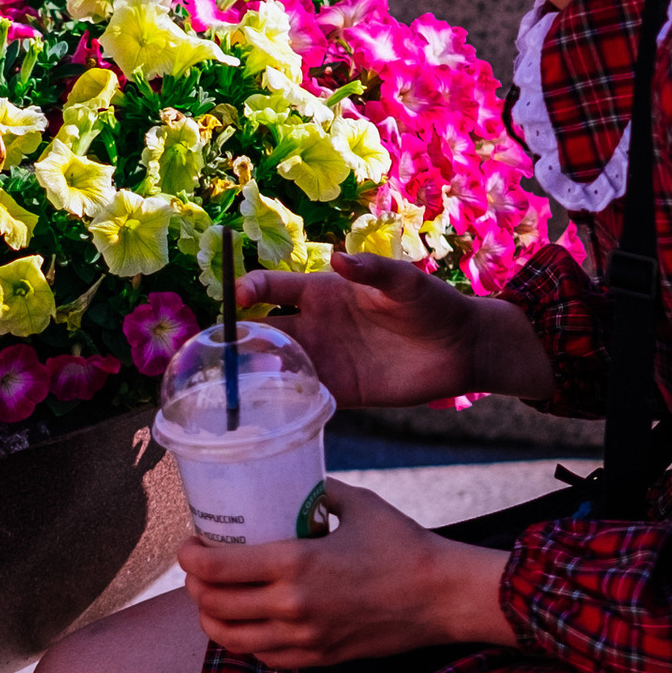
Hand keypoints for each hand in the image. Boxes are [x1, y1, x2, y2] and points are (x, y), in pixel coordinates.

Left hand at [179, 480, 515, 667]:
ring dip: (211, 619)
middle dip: (194, 586)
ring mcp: (304, 639)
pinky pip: (263, 657)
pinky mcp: (318, 659)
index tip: (189, 544)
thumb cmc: (404, 546)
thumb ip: (317, 493)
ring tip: (212, 599)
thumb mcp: (356, 504)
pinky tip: (247, 623)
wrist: (443, 597)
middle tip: (198, 569)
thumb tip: (292, 482)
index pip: (216, 568)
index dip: (189, 557)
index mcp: (295, 564)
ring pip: (230, 639)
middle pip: (213, 606)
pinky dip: (245, 641)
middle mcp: (291, 607)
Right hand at [240, 250, 557, 413]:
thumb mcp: (405, 281)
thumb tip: (339, 257)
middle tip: (212, 354)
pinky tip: (262, 415)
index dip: (248, 290)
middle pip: (263, 331)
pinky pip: (301, 397)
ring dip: (252, 377)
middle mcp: (314, 326)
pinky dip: (281, 405)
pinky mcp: (339, 391)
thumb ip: (373, 270)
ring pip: (275, 367)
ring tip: (227, 389)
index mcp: (322, 292)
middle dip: (236, 340)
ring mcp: (324, 359)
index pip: (272, 288)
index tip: (236, 299)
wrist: (460, 348)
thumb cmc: (432, 304)